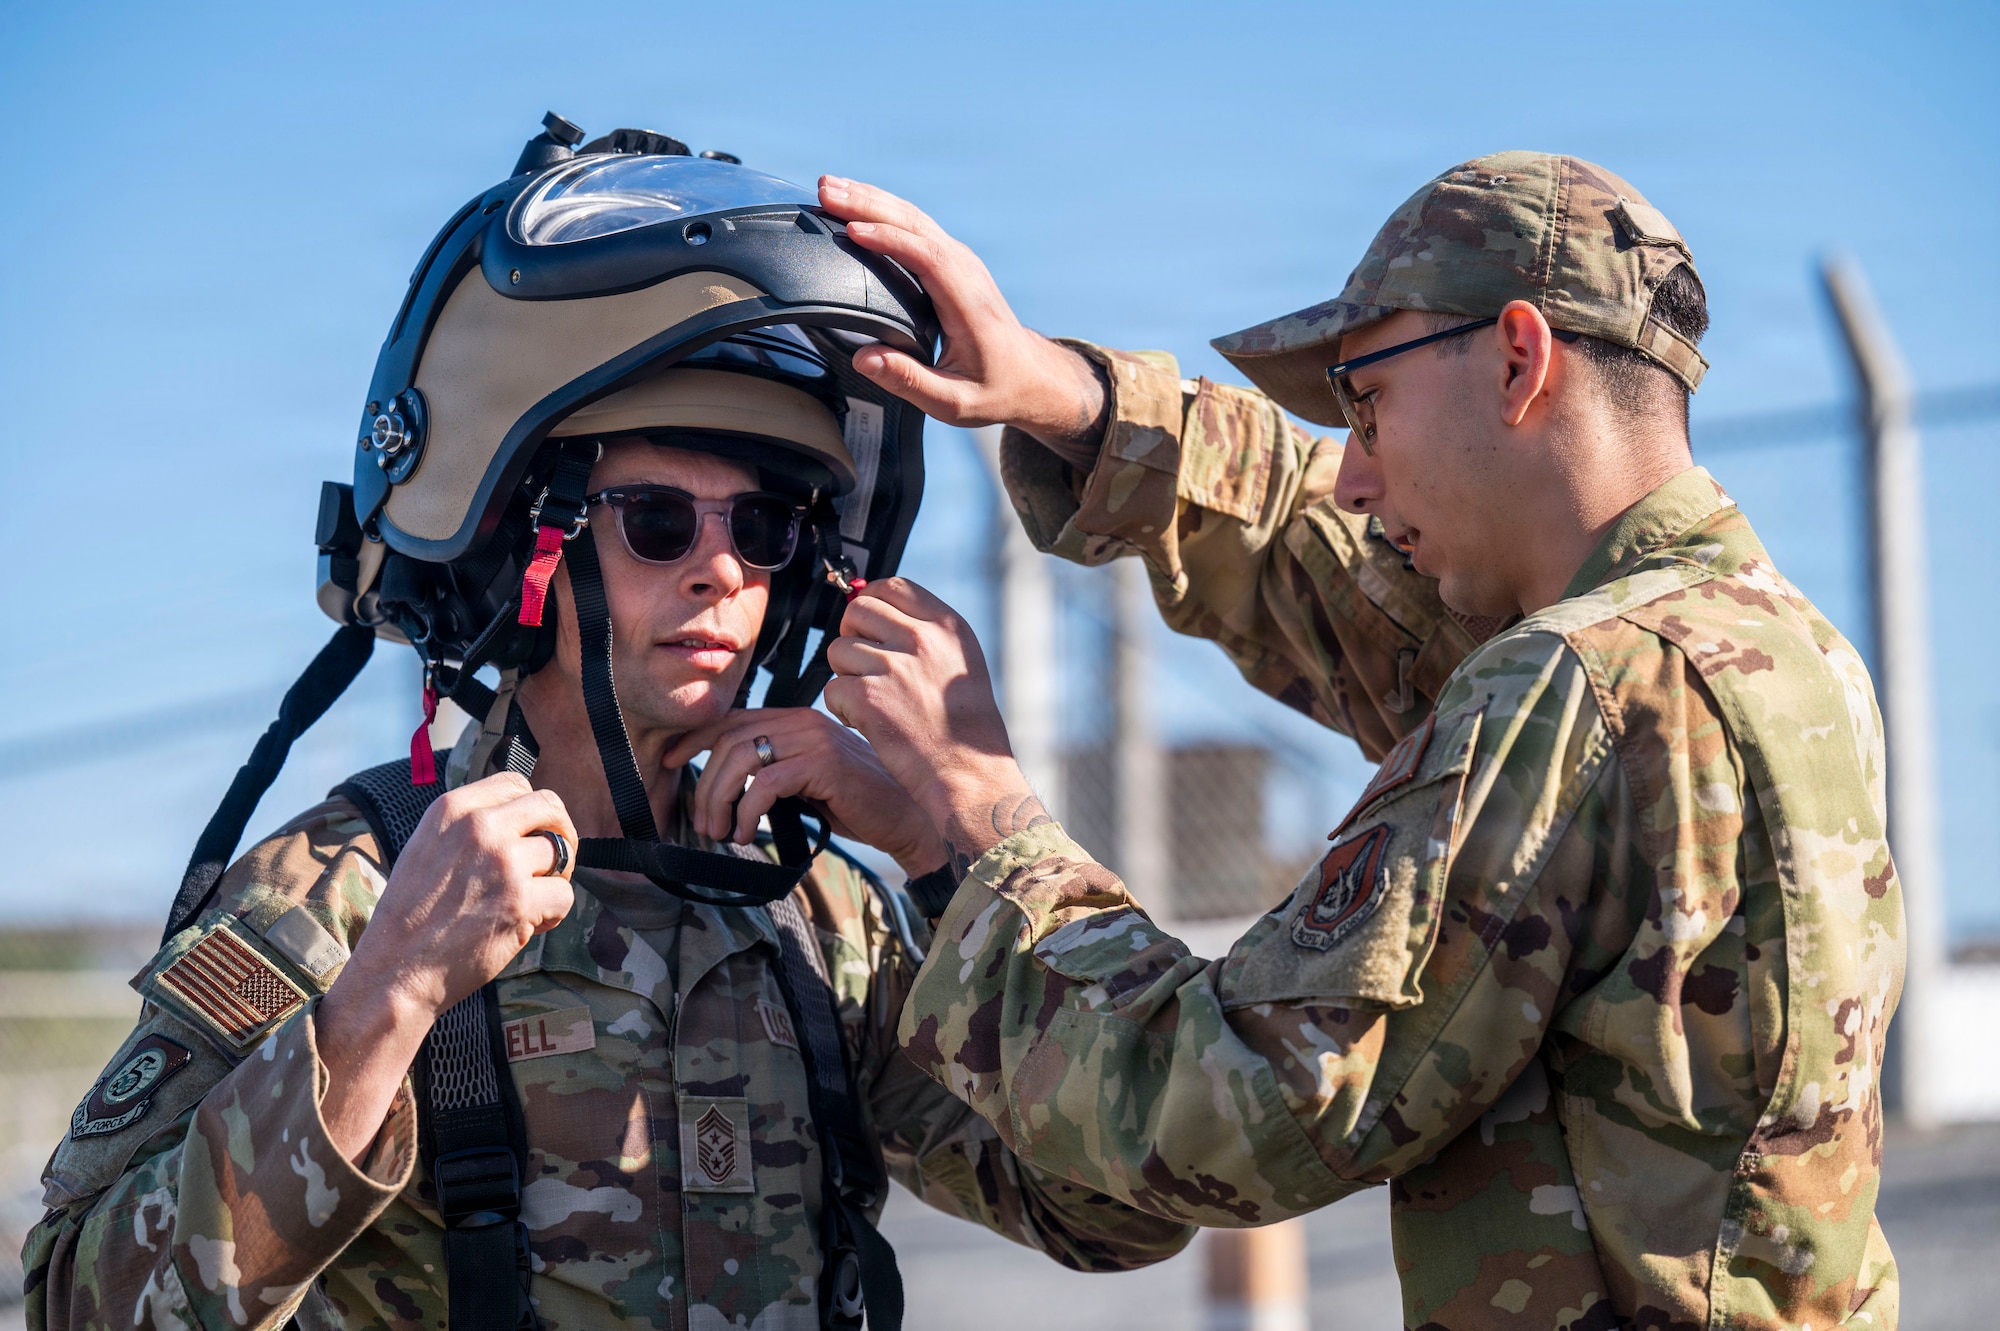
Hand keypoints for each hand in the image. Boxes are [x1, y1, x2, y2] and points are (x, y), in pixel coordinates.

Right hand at [315, 771, 575, 1160]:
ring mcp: (503, 863)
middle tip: (552, 863)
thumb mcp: (427, 848)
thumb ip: (470, 826)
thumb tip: (521, 816)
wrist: (396, 971)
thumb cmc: (412, 917)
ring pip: (561, 854)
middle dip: (560, 833)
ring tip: (527, 902)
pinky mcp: (521, 901)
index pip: (516, 783)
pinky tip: (527, 926)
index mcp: (452, 809)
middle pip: (550, 806)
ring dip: (553, 879)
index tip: (530, 834)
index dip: (531, 810)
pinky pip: (565, 895)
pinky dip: (553, 914)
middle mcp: (480, 828)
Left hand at [663, 707, 947, 876]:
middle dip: (704, 783)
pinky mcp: (823, 763)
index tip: (668, 760)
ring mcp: (815, 738)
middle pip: (729, 740)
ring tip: (719, 831)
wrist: (909, 817)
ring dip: (719, 799)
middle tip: (701, 821)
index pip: (733, 718)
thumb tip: (729, 788)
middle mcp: (804, 719)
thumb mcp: (809, 782)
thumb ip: (776, 771)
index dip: (694, 738)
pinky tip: (745, 833)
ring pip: (741, 759)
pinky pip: (765, 783)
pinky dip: (746, 811)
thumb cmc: (859, 804)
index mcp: (798, 719)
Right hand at [817, 175, 1107, 451]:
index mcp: (969, 304)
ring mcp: (960, 262)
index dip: (891, 240)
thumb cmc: (994, 389)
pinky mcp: (951, 261)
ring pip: (913, 218)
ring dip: (871, 200)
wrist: (1030, 376)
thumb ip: (908, 381)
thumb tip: (864, 359)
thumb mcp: (953, 401)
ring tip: (828, 188)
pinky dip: (882, 212)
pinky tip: (854, 206)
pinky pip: (914, 227)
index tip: (854, 231)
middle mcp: (966, 272)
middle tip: (826, 189)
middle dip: (870, 204)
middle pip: (917, 225)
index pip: (930, 258)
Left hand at [823, 578, 1050, 872]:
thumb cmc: (966, 727)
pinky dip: (844, 708)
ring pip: (838, 650)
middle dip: (853, 638)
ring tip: (875, 702)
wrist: (969, 774)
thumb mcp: (959, 663)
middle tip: (867, 669)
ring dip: (847, 676)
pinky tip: (870, 723)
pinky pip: (833, 688)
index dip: (872, 602)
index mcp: (947, 625)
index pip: (892, 586)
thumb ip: (924, 633)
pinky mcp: (868, 698)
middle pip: (857, 611)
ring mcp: (894, 667)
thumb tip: (873, 607)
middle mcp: (921, 639)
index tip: (870, 627)